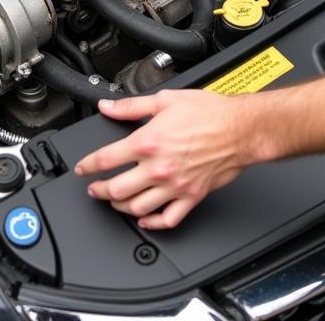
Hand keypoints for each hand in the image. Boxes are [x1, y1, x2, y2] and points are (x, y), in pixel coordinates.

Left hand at [73, 90, 259, 228]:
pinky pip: (168, 219)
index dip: (89, 165)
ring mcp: (175, 186)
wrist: (241, 129)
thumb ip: (132, 106)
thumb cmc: (209, 112)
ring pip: (138, 208)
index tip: (83, 167)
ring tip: (115, 201)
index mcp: (148, 142)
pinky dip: (152, 223)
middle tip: (94, 188)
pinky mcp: (191, 197)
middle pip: (117, 189)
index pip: (107, 158)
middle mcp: (158, 167)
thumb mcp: (165, 100)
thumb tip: (108, 107)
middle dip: (99, 190)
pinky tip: (145, 219)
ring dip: (120, 207)